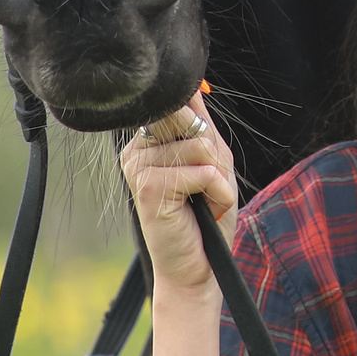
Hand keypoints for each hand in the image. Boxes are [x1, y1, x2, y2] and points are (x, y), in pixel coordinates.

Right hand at [119, 92, 239, 295]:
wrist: (196, 268)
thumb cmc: (206, 219)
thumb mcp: (213, 164)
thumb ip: (203, 126)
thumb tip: (195, 87)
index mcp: (148, 142)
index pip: (180, 106)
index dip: (205, 129)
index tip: (204, 162)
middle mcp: (137, 150)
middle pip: (194, 122)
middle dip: (215, 157)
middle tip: (209, 188)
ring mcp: (138, 167)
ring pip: (202, 147)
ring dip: (219, 180)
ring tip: (205, 202)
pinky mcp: (149, 186)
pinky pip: (204, 172)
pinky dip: (218, 193)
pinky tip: (205, 211)